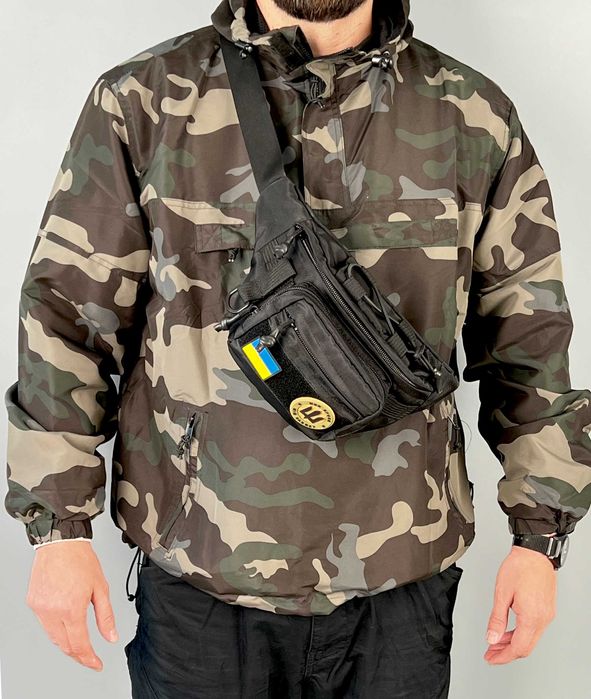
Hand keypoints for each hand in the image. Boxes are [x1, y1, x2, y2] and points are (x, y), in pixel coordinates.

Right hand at [26, 541, 117, 670]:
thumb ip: (106, 616)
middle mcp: (52, 611)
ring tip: (80, 642)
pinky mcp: (33, 603)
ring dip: (67, 643)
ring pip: (53, 637)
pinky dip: (56, 628)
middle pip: (65, 645)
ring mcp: (40, 608)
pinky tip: (66, 624)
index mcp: (71, 608)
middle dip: (78, 654)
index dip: (89, 659)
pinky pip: (45, 624)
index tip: (97, 664)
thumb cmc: (81, 560)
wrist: (60, 542)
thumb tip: (111, 637)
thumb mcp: (101, 588)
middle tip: (90, 657)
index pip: (79, 645)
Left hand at [484, 544, 556, 663]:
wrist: (535, 553)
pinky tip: (508, 631)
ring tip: (496, 642)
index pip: (518, 648)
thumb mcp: (501, 593)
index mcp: (532, 617)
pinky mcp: (547, 610)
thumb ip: (497, 619)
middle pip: (526, 647)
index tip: (490, 658)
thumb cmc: (519, 567)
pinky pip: (534, 629)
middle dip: (506, 653)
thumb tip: (492, 638)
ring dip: (512, 643)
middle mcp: (543, 619)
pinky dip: (520, 633)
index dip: (502, 656)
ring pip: (530, 639)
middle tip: (490, 653)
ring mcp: (547, 615)